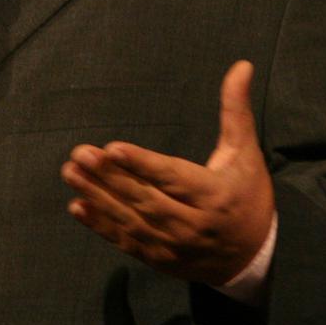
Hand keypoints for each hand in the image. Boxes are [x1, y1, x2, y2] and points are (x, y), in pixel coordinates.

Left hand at [60, 61, 273, 284]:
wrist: (255, 258)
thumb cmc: (247, 195)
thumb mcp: (245, 153)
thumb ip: (235, 111)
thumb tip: (241, 65)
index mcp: (214, 195)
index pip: (173, 178)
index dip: (142, 164)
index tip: (112, 148)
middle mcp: (194, 224)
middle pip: (146, 199)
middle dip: (110, 177)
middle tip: (79, 154)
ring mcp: (175, 246)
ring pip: (131, 221)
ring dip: (98, 197)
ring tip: (70, 173)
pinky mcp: (160, 260)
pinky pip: (126, 242)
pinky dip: (100, 225)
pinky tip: (77, 205)